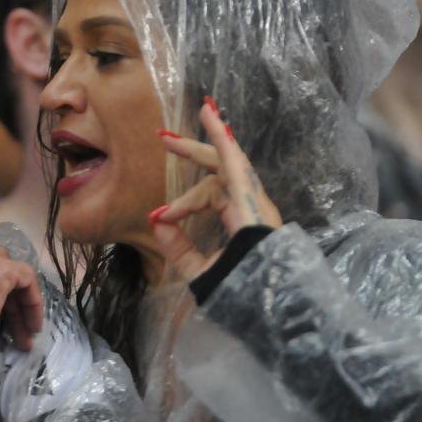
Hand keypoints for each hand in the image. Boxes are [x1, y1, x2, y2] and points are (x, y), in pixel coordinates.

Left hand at [150, 98, 281, 282]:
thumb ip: (179, 247)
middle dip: (192, 151)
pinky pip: (235, 162)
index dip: (183, 203)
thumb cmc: (238, 293)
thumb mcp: (198, 269)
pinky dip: (222, 139)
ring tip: (194, 115)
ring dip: (207, 138)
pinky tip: (211, 117)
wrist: (264, 306)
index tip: (157, 214)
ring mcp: (255, 201)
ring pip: (228, 161)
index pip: (212, 196)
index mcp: (243, 219)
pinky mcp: (251, 200)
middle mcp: (252, 206)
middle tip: (163, 138)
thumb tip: (156, 220)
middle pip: (221, 169)